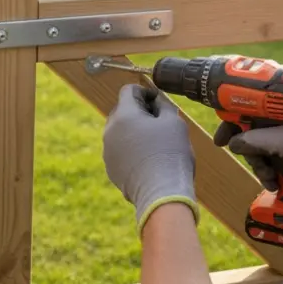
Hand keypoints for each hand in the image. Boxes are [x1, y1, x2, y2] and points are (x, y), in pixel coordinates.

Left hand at [103, 83, 199, 233]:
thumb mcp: (174, 122)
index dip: (145, 92)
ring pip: (120, 132)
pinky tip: (149, 159)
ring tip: (156, 142)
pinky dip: (131, 149)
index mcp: (123, 115)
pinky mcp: (111, 168)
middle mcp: (110, 131)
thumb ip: (163, 105)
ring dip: (134, 131)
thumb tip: (156, 100)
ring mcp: (108, 151)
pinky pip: (120, 151)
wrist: (162, 193)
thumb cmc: (171, 154)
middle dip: (139, 111)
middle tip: (159, 121)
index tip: (158, 101)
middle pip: (122, 111)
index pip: (128, 91)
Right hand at [214, 104, 282, 197]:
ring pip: (261, 148)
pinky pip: (273, 160)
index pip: (250, 107)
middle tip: (246, 161)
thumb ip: (253, 140)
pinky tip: (274, 183)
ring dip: (261, 165)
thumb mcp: (282, 140)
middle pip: (253, 131)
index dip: (233, 121)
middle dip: (249, 151)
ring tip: (269, 178)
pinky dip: (270, 172)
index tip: (222, 137)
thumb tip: (232, 143)